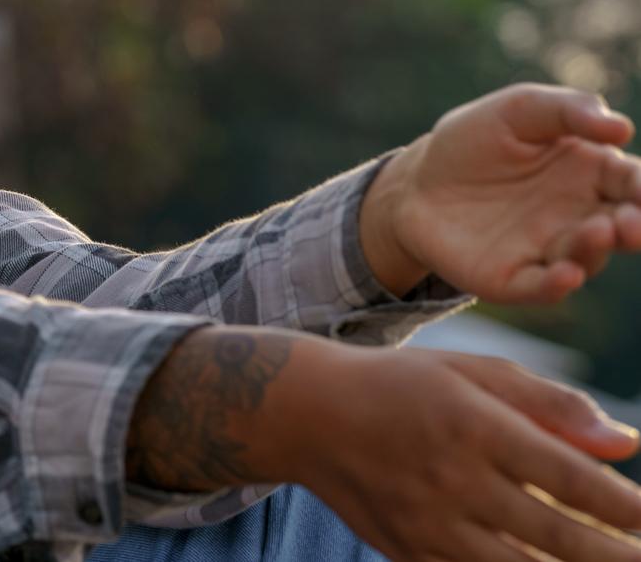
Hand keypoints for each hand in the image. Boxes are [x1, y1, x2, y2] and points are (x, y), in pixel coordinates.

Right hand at [285, 342, 640, 561]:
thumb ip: (549, 403)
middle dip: (615, 556)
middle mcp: (452, 479)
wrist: (306, 414)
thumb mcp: (470, 371)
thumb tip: (627, 444)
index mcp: (472, 424)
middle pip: (555, 536)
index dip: (622, 506)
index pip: (566, 476)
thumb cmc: (401, 385)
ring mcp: (428, 523)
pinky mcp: (409, 553)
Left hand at [365, 84, 640, 302]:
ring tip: (599, 231)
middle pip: (623, 227)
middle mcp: (582, 217)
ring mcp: (550, 250)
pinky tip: (566, 275)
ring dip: (596, 249)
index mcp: (592, 174)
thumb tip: (621, 128)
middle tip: (633, 222)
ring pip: (586, 257)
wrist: (416, 181)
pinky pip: (541, 286)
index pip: (634, 182)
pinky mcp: (514, 277)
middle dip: (636, 227)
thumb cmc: (476, 140)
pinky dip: (557, 285)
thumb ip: (568, 110)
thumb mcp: (518, 110)